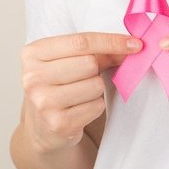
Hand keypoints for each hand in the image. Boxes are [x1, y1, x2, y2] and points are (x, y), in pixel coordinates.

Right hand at [20, 32, 140, 153]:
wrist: (42, 127)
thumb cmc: (60, 85)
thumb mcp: (70, 61)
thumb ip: (98, 51)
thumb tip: (132, 47)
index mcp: (33, 53)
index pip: (81, 41)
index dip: (112, 41)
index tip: (135, 44)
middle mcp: (32, 77)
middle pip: (89, 63)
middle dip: (97, 70)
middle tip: (88, 76)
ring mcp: (43, 101)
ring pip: (95, 85)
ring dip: (96, 89)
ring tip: (80, 94)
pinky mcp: (58, 123)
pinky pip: (96, 106)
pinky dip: (96, 106)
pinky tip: (80, 109)